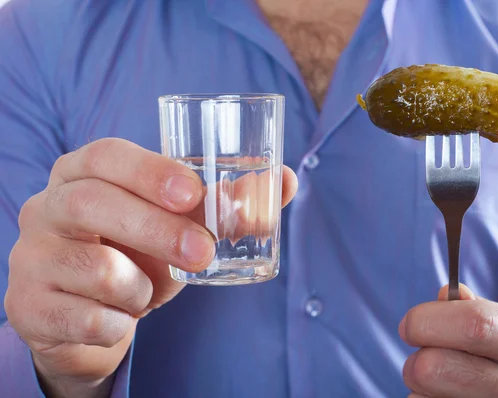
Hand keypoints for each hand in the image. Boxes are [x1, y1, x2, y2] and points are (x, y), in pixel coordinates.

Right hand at [4, 138, 297, 397]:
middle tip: (204, 253)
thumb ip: (226, 203)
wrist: (90, 314)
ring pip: (94, 268)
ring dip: (140, 288)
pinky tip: (120, 318)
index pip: (107, 155)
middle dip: (157, 230)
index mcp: (83, 173)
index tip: (194, 193)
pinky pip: (84, 318)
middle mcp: (47, 206)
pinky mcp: (27, 305)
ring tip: (147, 292)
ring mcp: (30, 256)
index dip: (150, 170)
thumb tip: (285, 179)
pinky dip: (118, 323)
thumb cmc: (136, 255)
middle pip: (93, 202)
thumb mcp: (176, 226)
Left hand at [399, 284, 497, 397]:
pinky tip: (444, 396)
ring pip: (426, 394)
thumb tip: (447, 294)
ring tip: (439, 379)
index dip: (427, 321)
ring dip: (419, 384)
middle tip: (420, 355)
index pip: (474, 325)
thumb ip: (469, 308)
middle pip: (437, 366)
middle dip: (417, 357)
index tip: (408, 325)